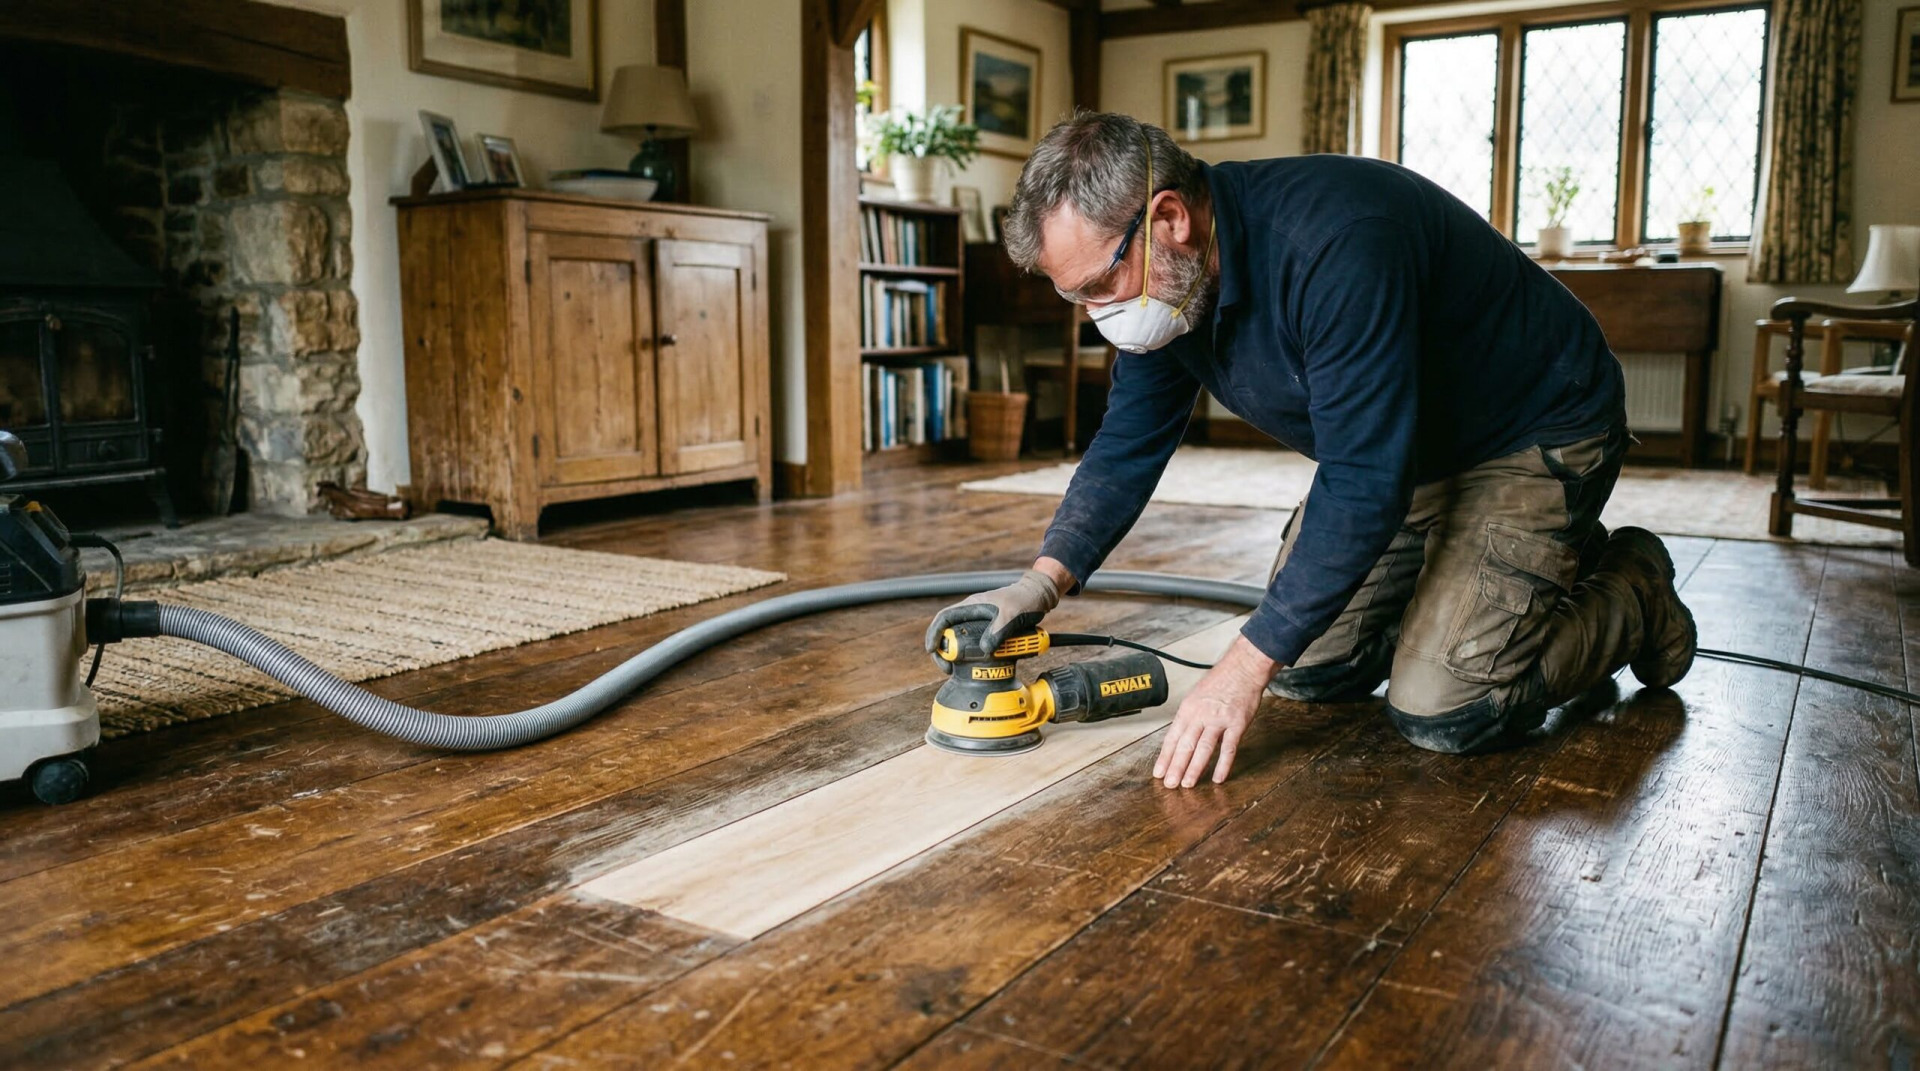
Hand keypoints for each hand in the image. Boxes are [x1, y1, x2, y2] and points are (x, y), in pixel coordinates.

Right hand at [923, 566, 1063, 667]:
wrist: (1039, 596)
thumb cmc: (1024, 600)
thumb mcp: (1011, 615)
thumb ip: (998, 631)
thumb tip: (984, 649)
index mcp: (972, 606)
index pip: (944, 618)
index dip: (934, 633)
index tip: (932, 650)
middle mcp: (972, 614)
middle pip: (948, 632)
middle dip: (943, 650)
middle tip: (947, 667)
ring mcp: (980, 622)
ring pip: (961, 639)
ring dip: (956, 655)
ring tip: (957, 669)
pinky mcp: (989, 630)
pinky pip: (975, 643)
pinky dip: (972, 655)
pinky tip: (976, 664)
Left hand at [1154, 635, 1276, 787]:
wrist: (1242, 668)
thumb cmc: (1220, 682)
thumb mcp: (1196, 697)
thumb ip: (1188, 718)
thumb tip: (1179, 738)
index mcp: (1188, 709)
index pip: (1172, 737)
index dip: (1165, 757)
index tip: (1159, 773)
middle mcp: (1200, 715)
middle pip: (1185, 745)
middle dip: (1176, 767)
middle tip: (1169, 785)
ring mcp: (1219, 720)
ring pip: (1203, 748)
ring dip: (1194, 769)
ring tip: (1187, 785)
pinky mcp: (1237, 724)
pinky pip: (1228, 748)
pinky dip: (1223, 764)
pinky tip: (1217, 778)